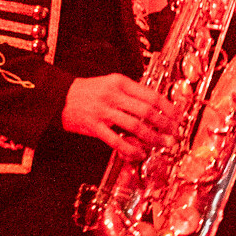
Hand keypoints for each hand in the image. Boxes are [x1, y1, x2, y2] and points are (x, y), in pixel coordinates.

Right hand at [61, 73, 180, 156]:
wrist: (58, 96)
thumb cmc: (88, 91)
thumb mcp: (111, 84)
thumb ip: (131, 93)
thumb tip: (155, 107)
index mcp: (120, 83)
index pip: (151, 95)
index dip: (168, 108)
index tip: (177, 117)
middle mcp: (113, 95)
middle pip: (146, 111)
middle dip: (165, 125)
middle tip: (174, 133)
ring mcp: (103, 111)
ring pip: (135, 126)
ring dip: (153, 137)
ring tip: (163, 144)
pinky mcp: (94, 126)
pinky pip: (117, 140)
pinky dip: (131, 149)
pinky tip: (140, 153)